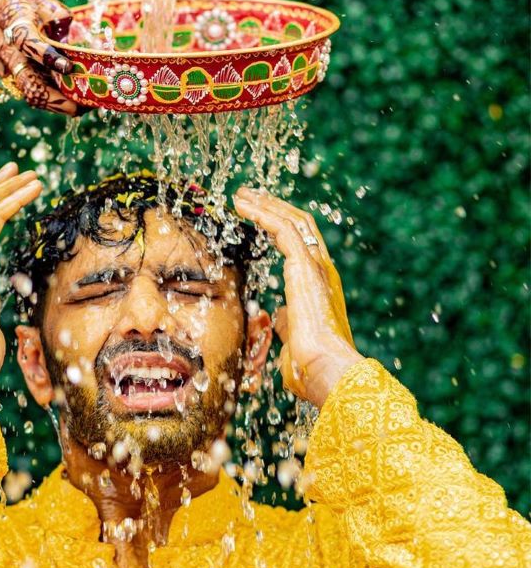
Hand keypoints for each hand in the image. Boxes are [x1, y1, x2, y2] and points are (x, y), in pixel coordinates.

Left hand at [233, 188, 362, 406]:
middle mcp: (321, 271)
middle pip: (299, 225)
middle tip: (247, 196)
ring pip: (292, 221)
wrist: (326, 372)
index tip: (257, 217)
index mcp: (319, 286)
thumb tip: (276, 318)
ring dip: (265, 204)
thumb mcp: (292, 340)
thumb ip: (284, 324)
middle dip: (272, 207)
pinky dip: (263, 213)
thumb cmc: (310, 368)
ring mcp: (316, 267)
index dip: (278, 227)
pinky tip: (244, 206)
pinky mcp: (305, 266)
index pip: (301, 245)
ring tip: (241, 195)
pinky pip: (283, 228)